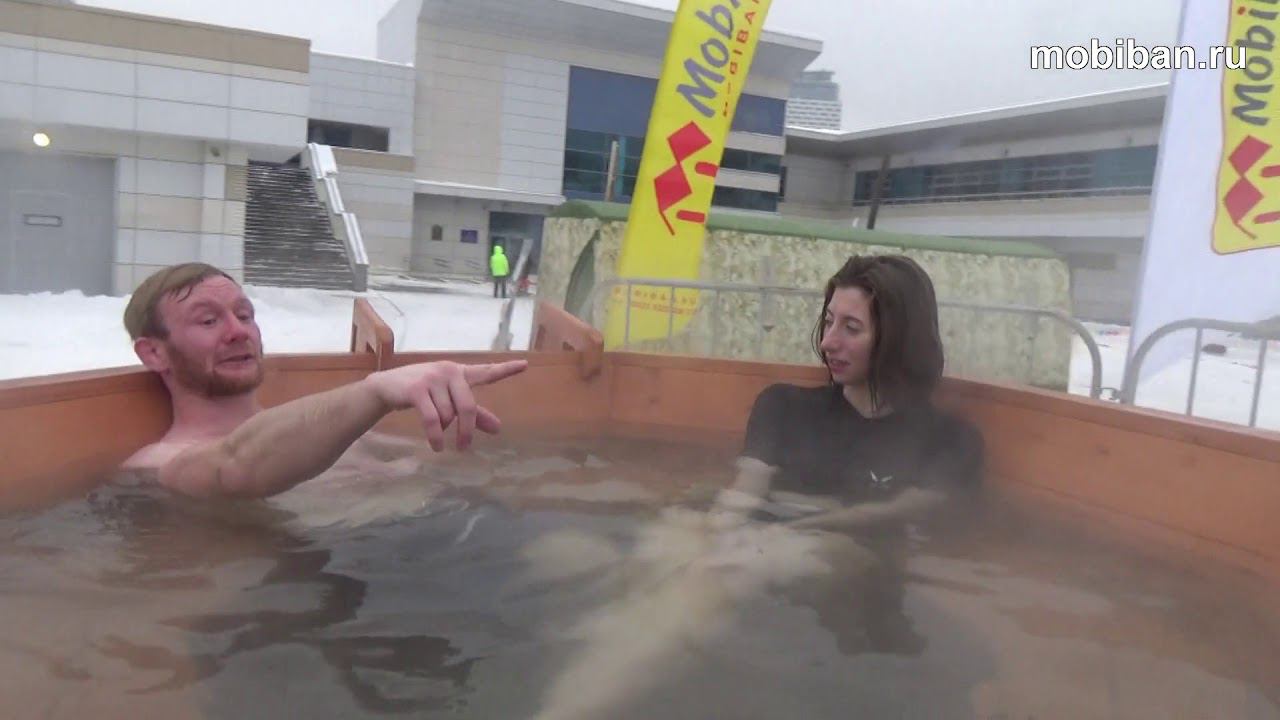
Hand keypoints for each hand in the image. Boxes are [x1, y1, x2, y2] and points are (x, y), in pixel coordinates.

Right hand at [364, 359, 527, 451]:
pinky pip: (432, 419)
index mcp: (460, 373)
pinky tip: (436, 446)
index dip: (505, 370)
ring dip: (443, 430)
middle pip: (469, 407)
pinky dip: (435, 436)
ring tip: (436, 435)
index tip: (524, 365)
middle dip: (467, 430)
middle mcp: (449, 372)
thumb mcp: (448, 401)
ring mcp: (433, 379)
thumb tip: (498, 429)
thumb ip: (474, 414)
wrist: (386, 387)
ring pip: (448, 415)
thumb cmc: (421, 393)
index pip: (486, 372)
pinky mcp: (417, 389)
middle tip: (464, 448)